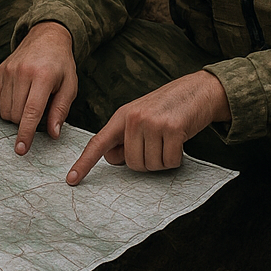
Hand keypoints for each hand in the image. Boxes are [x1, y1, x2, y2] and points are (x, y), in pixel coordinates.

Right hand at [0, 21, 76, 155]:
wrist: (46, 38)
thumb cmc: (61, 65)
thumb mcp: (69, 86)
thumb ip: (60, 110)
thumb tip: (53, 134)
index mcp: (43, 76)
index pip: (31, 111)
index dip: (26, 133)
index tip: (21, 149)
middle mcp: (22, 72)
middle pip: (15, 113)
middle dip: (24, 123)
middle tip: (37, 112)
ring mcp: (8, 71)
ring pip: (3, 110)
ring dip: (13, 116)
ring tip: (27, 104)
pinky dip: (1, 109)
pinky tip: (13, 103)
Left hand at [66, 71, 230, 184]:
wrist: (199, 90)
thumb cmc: (168, 107)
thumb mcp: (140, 117)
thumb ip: (124, 137)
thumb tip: (112, 158)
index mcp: (122, 116)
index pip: (98, 142)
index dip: (84, 163)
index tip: (71, 180)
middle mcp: (133, 118)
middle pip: (131, 163)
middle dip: (146, 161)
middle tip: (158, 143)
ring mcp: (152, 122)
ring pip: (150, 165)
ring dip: (162, 160)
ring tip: (169, 139)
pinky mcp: (172, 128)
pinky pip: (169, 161)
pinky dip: (176, 158)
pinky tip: (179, 140)